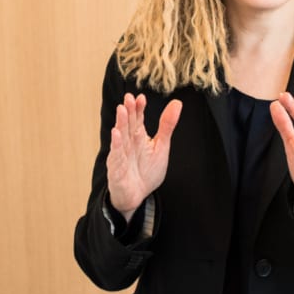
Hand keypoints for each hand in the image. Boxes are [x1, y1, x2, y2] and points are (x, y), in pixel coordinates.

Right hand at [106, 94, 181, 218]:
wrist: (137, 196)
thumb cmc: (147, 171)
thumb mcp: (161, 146)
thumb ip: (167, 125)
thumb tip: (177, 103)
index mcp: (138, 137)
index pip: (138, 119)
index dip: (139, 108)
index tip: (141, 97)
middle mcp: (128, 144)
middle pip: (128, 125)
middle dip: (129, 111)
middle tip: (129, 98)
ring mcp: (121, 155)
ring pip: (121, 137)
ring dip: (121, 123)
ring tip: (122, 110)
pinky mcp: (117, 169)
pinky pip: (116, 156)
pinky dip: (116, 145)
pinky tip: (116, 134)